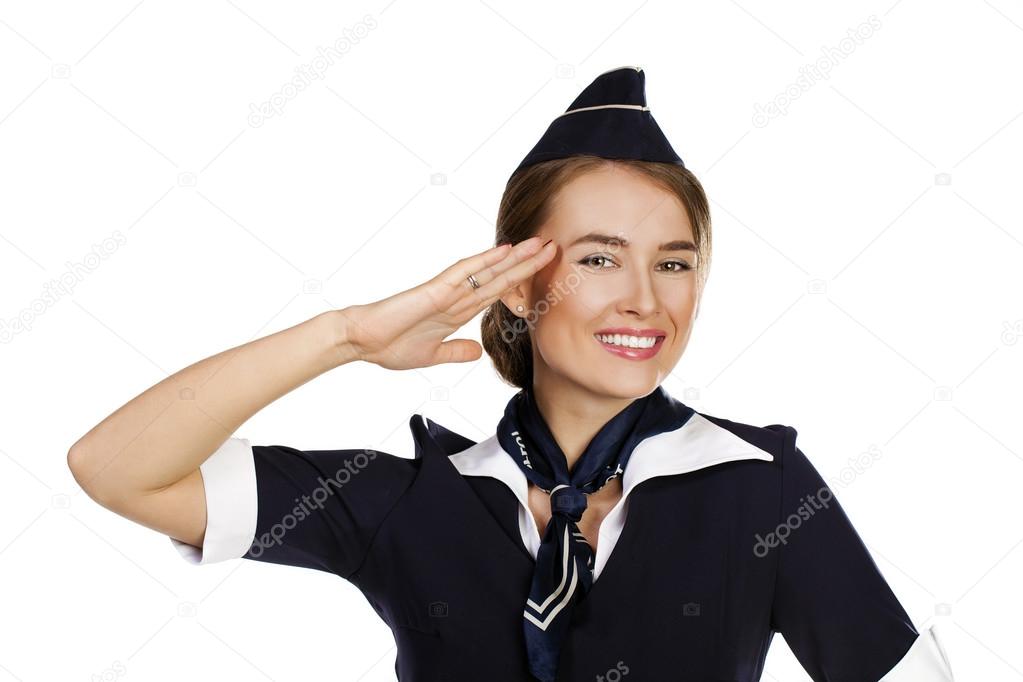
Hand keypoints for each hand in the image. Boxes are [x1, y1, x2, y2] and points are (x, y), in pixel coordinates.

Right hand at [338, 236, 555, 370]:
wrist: (362, 342)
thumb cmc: (390, 346)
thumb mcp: (433, 356)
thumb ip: (456, 351)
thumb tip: (477, 351)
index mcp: (458, 311)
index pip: (498, 292)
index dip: (523, 282)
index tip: (545, 272)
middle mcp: (457, 297)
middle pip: (500, 277)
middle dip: (528, 263)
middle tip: (554, 246)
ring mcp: (447, 291)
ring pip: (488, 270)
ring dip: (515, 257)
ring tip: (539, 243)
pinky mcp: (434, 290)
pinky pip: (463, 273)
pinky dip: (484, 261)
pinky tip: (503, 251)